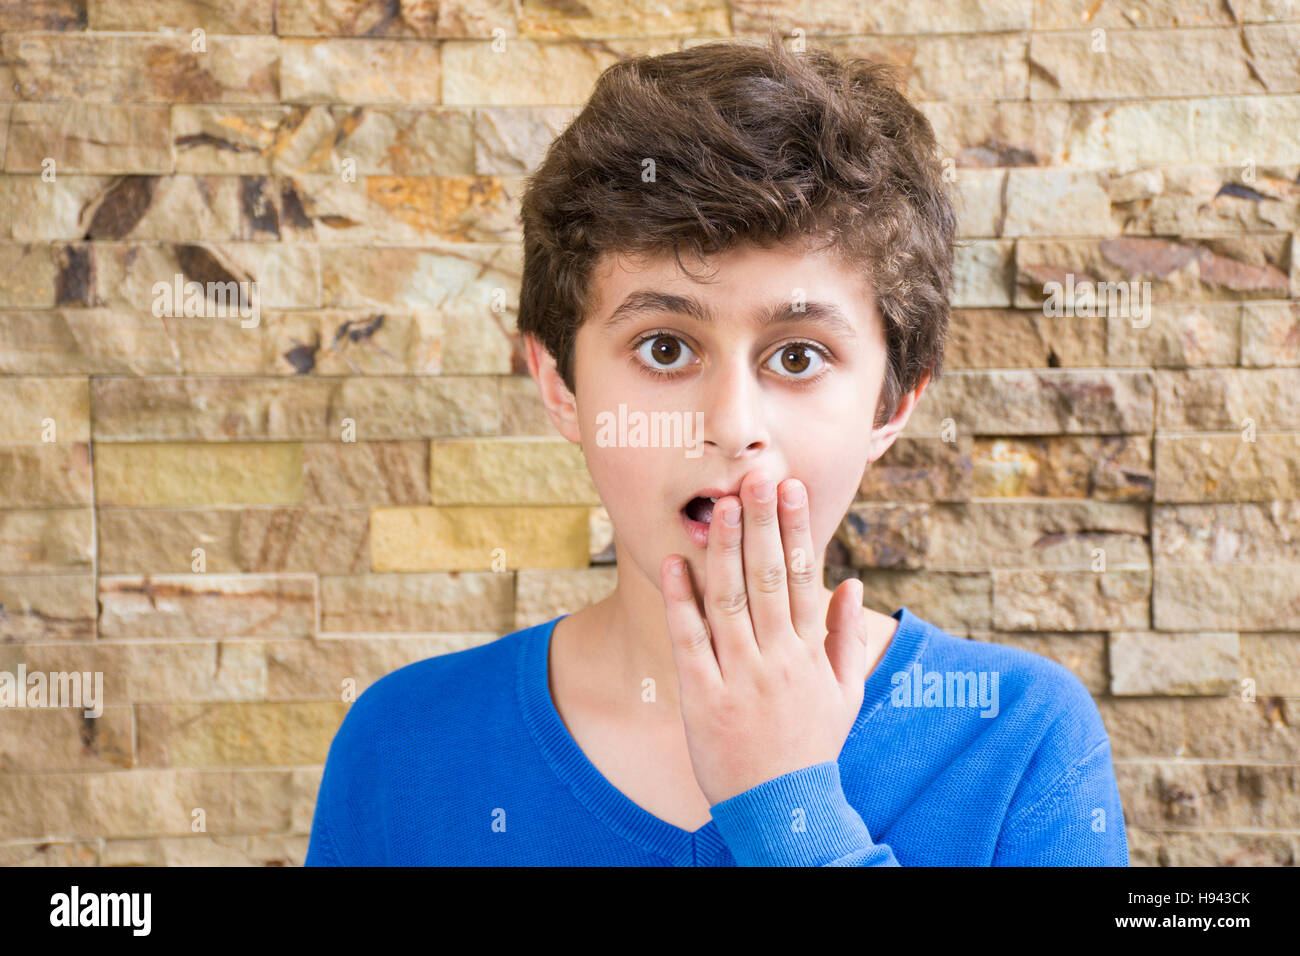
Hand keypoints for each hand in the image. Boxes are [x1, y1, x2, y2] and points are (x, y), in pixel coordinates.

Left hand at [658, 469, 868, 805]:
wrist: (783, 810)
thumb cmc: (812, 747)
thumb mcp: (845, 694)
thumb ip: (845, 637)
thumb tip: (853, 583)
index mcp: (811, 653)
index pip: (807, 578)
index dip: (798, 530)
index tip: (792, 489)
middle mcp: (778, 658)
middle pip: (770, 578)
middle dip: (762, 524)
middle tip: (755, 476)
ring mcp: (740, 676)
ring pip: (730, 600)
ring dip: (723, 550)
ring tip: (717, 506)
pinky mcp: (703, 697)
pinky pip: (690, 640)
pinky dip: (681, 601)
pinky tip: (672, 564)